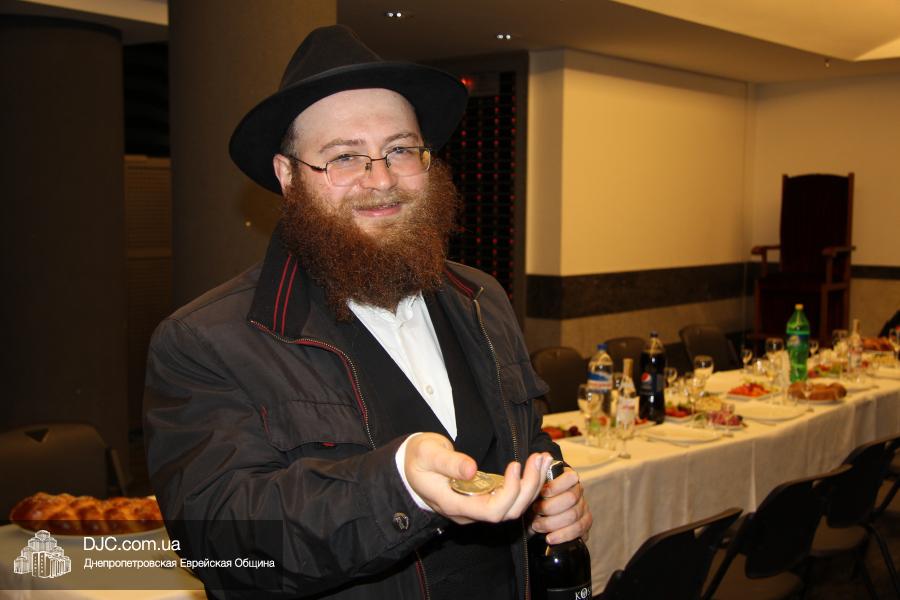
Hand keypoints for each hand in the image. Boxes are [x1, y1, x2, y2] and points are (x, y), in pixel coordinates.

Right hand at [404, 432, 552, 524]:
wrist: (410, 467)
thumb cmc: (417, 459)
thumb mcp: (427, 454)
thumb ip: (448, 462)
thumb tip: (471, 469)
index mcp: (453, 503)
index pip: (491, 511)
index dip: (509, 492)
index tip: (515, 465)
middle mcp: (468, 512)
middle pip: (508, 512)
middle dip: (528, 487)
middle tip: (539, 458)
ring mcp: (476, 507)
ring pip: (512, 508)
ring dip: (531, 485)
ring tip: (542, 459)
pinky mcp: (482, 499)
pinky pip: (509, 499)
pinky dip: (525, 483)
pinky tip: (533, 465)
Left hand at [530, 467, 592, 543]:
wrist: (539, 516)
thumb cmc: (535, 498)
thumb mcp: (534, 487)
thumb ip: (536, 478)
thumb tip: (538, 460)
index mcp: (568, 477)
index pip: (570, 478)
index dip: (555, 486)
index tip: (541, 493)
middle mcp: (579, 491)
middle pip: (571, 498)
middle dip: (550, 507)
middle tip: (534, 511)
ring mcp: (584, 507)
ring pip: (574, 515)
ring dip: (552, 522)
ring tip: (537, 525)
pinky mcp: (585, 523)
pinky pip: (579, 529)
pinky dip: (563, 535)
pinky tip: (550, 538)